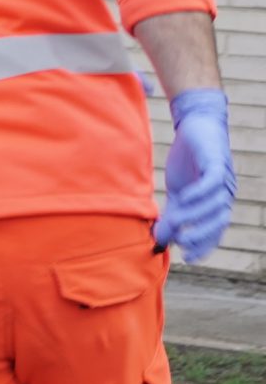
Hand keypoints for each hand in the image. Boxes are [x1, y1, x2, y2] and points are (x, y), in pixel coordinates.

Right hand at [153, 88, 236, 262]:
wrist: (196, 126)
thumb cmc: (188, 160)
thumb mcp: (176, 192)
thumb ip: (171, 215)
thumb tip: (159, 240)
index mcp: (216, 202)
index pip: (215, 230)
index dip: (204, 245)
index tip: (187, 257)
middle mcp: (224, 193)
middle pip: (220, 221)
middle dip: (202, 234)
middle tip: (182, 241)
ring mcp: (222, 178)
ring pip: (217, 204)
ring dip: (195, 215)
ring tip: (174, 218)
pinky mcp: (216, 162)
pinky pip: (212, 182)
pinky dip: (199, 193)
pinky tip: (183, 197)